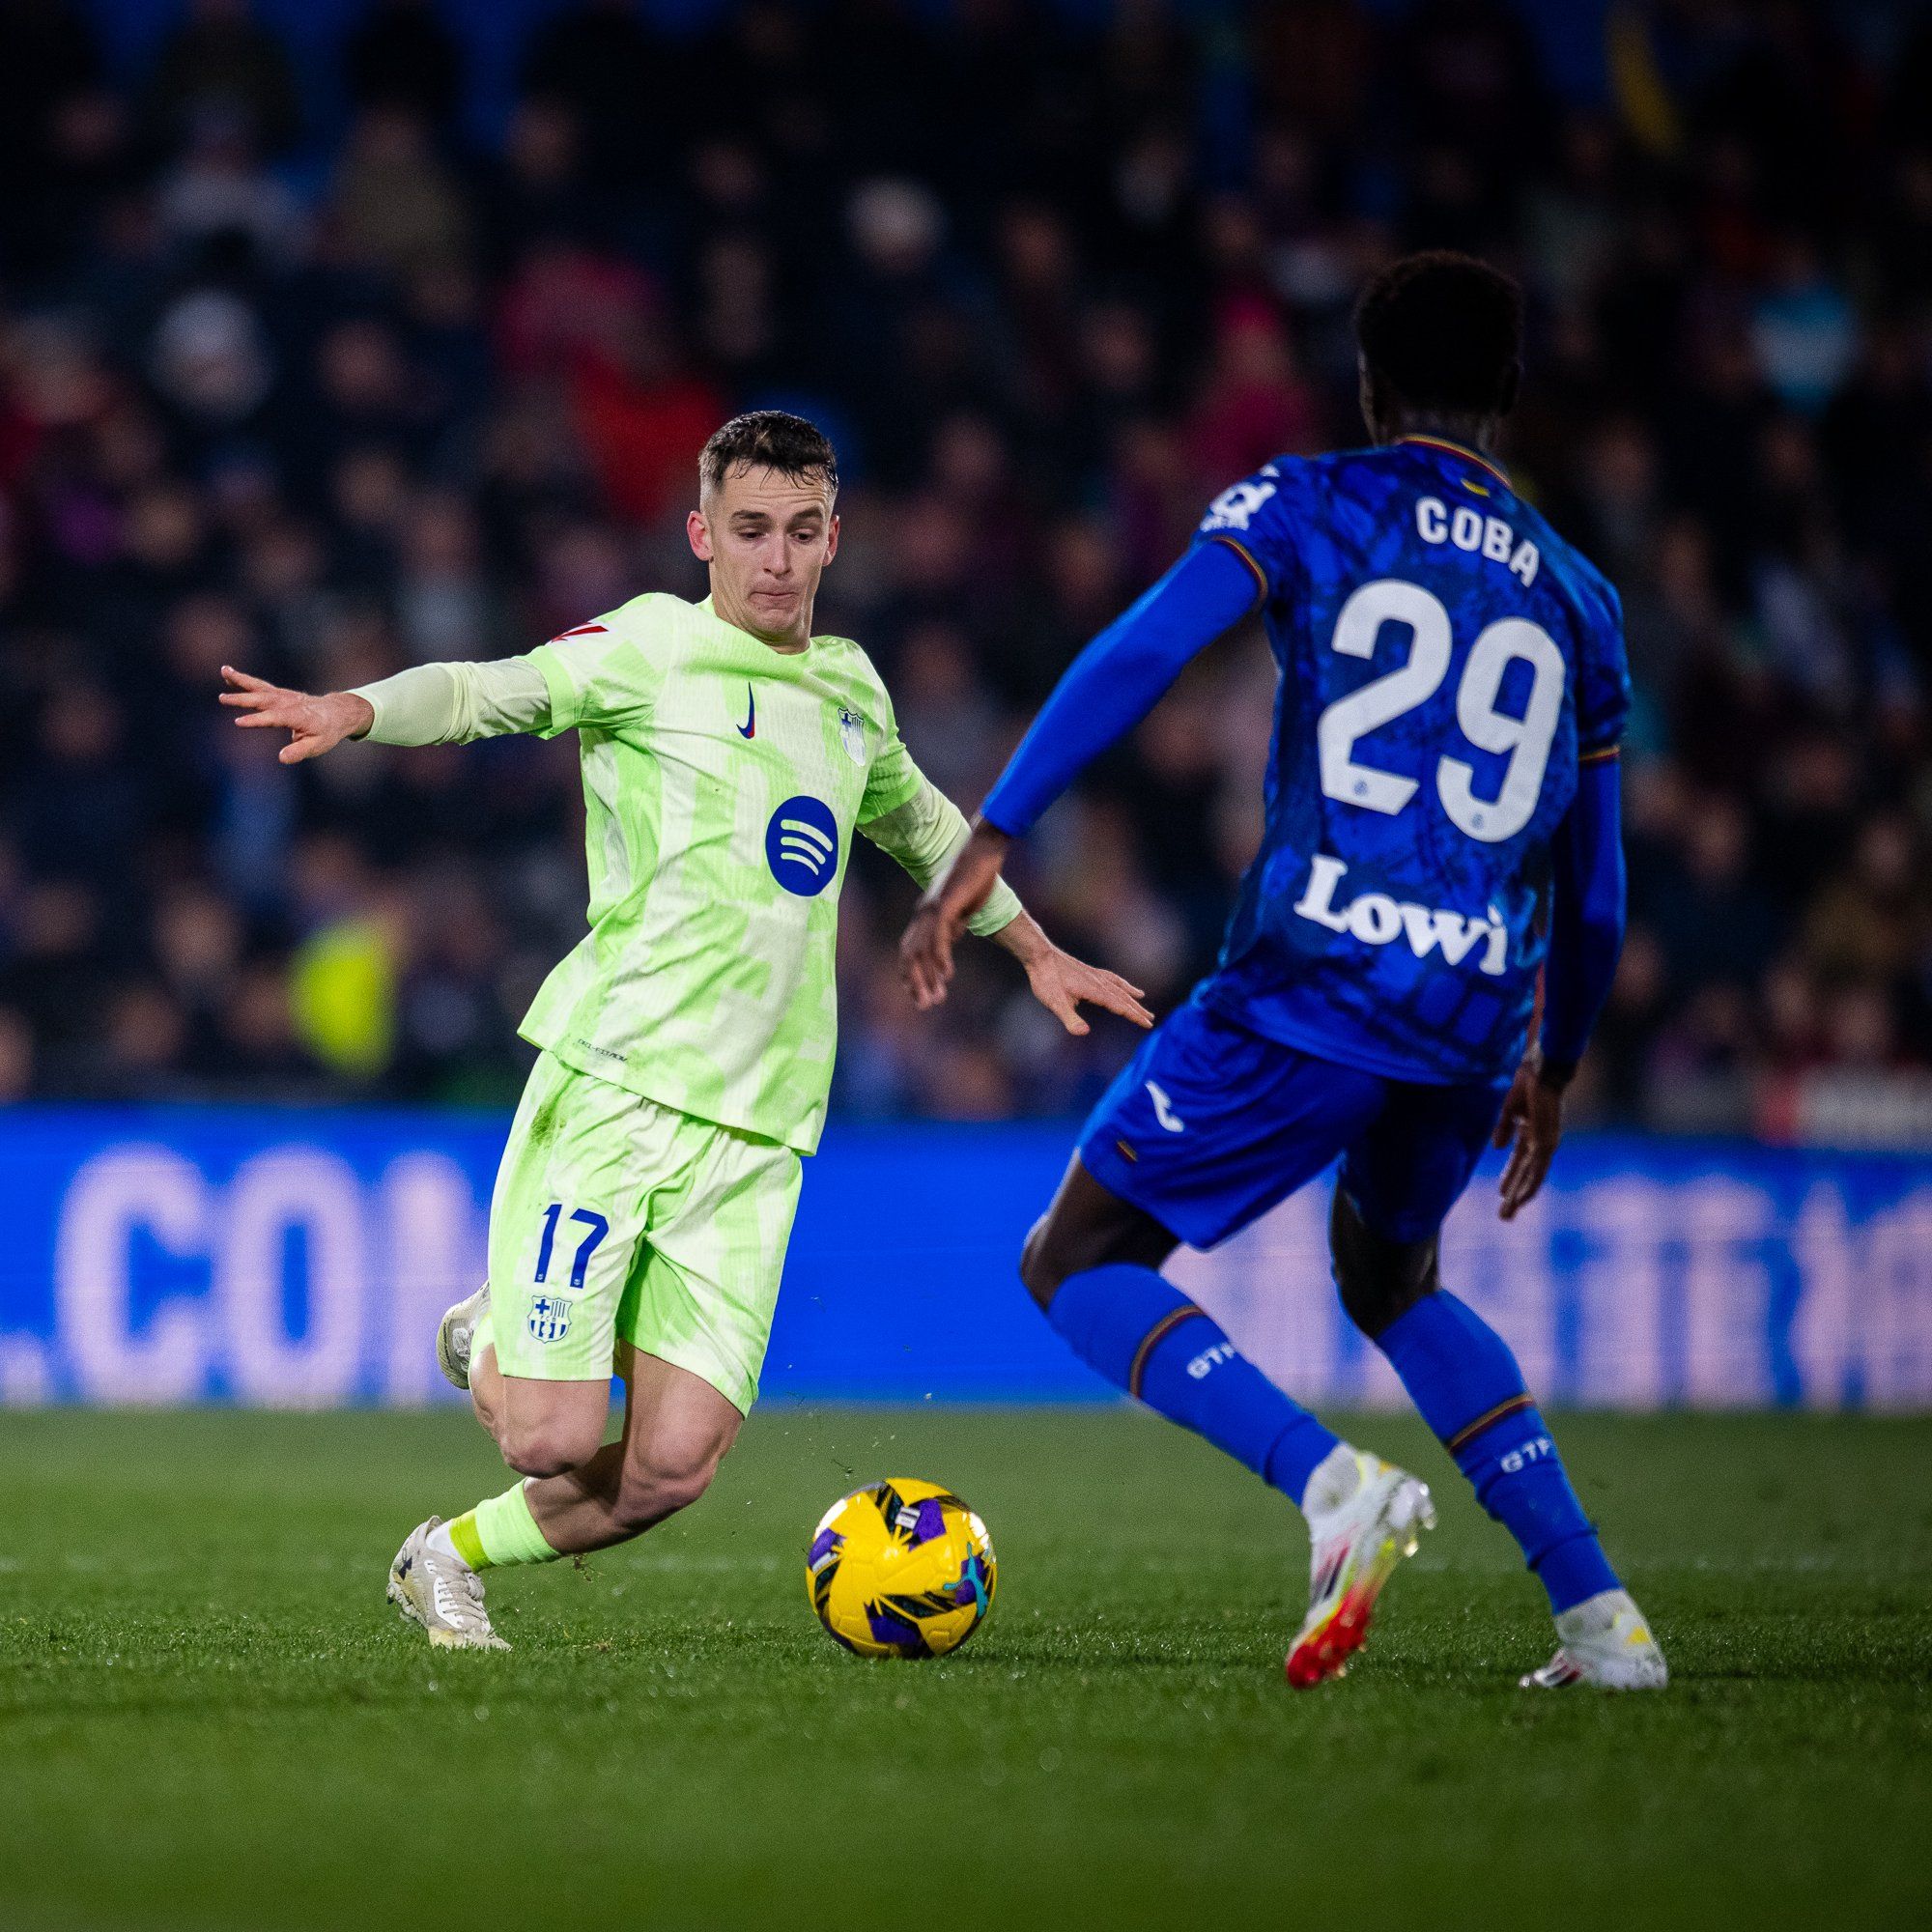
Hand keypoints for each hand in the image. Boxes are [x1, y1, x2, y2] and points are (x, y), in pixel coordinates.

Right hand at [219, 667, 372, 763]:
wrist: (337, 713)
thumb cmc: (326, 731)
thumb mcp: (317, 745)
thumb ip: (299, 752)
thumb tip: (281, 758)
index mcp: (297, 716)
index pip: (273, 718)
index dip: (256, 720)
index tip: (238, 722)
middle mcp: (288, 702)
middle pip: (263, 700)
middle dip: (242, 699)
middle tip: (222, 698)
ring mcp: (283, 695)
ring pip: (259, 687)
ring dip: (240, 680)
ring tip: (223, 671)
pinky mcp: (278, 693)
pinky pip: (259, 686)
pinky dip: (244, 680)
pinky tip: (227, 674)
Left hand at [900, 818, 1013, 1009]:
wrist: (983, 850)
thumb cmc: (976, 876)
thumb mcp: (963, 907)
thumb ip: (955, 924)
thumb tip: (951, 939)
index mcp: (925, 915)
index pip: (910, 950)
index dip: (910, 974)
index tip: (917, 996)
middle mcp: (923, 913)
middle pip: (911, 955)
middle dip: (916, 983)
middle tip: (925, 1007)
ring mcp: (932, 908)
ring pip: (922, 949)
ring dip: (928, 977)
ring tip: (936, 998)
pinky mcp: (946, 903)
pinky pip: (939, 935)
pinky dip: (940, 956)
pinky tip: (947, 974)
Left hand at [1016, 937, 1152, 1037]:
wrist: (1040, 955)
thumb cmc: (1046, 980)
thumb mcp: (1055, 1003)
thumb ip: (1070, 1019)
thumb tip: (1084, 1032)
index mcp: (1095, 991)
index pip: (1119, 1006)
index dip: (1134, 1016)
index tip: (1148, 1025)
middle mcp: (1099, 982)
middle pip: (1123, 998)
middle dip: (1137, 1010)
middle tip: (1151, 1020)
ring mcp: (1095, 975)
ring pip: (1119, 987)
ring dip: (1131, 997)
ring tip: (1143, 1001)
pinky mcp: (1090, 971)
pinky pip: (1111, 978)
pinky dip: (1121, 983)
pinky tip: (1124, 985)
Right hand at [1492, 1053, 1564, 1220]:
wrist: (1543, 1068)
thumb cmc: (1528, 1082)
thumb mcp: (1509, 1108)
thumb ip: (1504, 1127)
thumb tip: (1497, 1147)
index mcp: (1531, 1132)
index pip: (1519, 1161)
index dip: (1509, 1177)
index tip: (1501, 1193)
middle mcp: (1541, 1141)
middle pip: (1525, 1174)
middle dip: (1514, 1195)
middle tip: (1504, 1216)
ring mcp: (1545, 1143)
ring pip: (1531, 1177)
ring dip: (1520, 1196)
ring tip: (1508, 1213)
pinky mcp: (1546, 1142)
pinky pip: (1537, 1169)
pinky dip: (1530, 1185)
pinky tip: (1522, 1198)